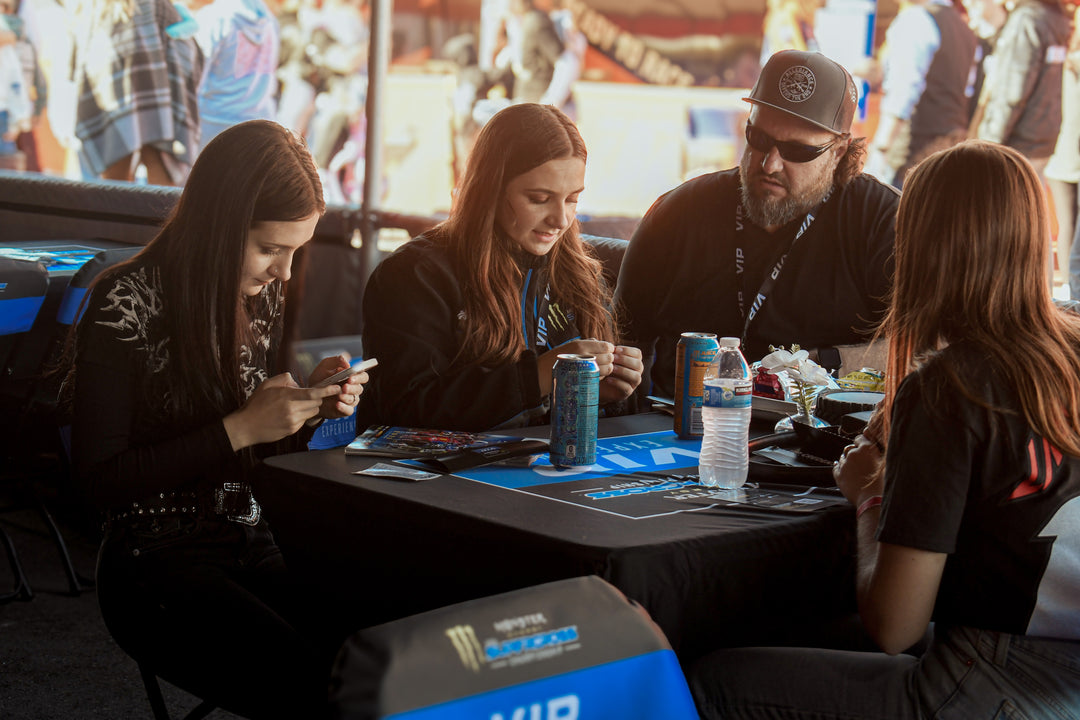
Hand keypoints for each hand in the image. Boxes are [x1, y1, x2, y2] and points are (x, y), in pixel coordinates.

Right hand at [223, 373, 340, 449]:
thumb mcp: (266, 385)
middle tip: (310, 395)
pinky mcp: (292, 430)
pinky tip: (289, 414)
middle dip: (317, 398)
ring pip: (312, 412)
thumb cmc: (255, 404)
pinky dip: (301, 416)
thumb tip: (296, 381)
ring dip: (309, 407)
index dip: (327, 390)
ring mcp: (293, 421)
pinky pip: (304, 420)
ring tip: (295, 405)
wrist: (246, 427)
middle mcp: (292, 409)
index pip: (313, 393)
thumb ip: (283, 379)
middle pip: (316, 403)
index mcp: (287, 396)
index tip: (337, 388)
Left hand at [308, 355, 369, 418]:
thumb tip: (346, 363)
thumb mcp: (324, 367)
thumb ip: (336, 361)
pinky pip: (349, 410)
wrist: (309, 396)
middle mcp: (352, 389)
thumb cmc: (319, 379)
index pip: (362, 376)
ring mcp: (349, 400)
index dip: (359, 376)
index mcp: (351, 377)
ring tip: (339, 395)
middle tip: (345, 386)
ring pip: (354, 399)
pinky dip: (343, 407)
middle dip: (353, 387)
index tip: (351, 377)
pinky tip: (337, 404)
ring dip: (347, 396)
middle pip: (359, 388)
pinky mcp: (344, 410)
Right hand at [538, 339, 615, 395]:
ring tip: (598, 368)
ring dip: (606, 369)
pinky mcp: (584, 380)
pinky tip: (593, 374)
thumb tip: (600, 341)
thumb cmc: (555, 359)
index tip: (605, 351)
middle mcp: (584, 356)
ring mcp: (585, 369)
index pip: (606, 346)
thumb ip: (586, 343)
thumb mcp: (570, 345)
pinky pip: (600, 378)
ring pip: (607, 369)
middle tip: (603, 361)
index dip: (609, 349)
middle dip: (609, 360)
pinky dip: (601, 376)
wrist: (541, 374)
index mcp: (581, 345)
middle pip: (609, 358)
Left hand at [598, 345, 642, 403]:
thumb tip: (594, 340)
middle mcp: (635, 372)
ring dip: (623, 371)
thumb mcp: (602, 357)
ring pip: (636, 377)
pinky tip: (608, 379)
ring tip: (611, 368)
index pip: (638, 354)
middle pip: (639, 365)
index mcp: (633, 361)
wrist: (595, 384)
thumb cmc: (601, 367)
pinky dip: (617, 383)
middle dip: (626, 360)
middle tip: (613, 358)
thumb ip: (600, 349)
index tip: (615, 349)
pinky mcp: (626, 393)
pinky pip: (626, 388)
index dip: (628, 351)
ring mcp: (632, 384)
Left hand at [833, 433, 884, 506]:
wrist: (874, 500)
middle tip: (863, 464)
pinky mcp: (838, 475)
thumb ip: (879, 450)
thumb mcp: (887, 462)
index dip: (862, 444)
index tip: (864, 449)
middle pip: (850, 448)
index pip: (859, 438)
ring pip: (843, 458)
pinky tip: (846, 473)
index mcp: (866, 448)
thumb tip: (877, 441)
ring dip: (848, 462)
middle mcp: (853, 453)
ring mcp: (844, 464)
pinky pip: (836, 467)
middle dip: (855, 454)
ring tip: (857, 472)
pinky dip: (840, 469)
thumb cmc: (884, 482)